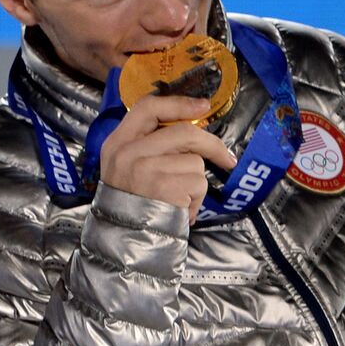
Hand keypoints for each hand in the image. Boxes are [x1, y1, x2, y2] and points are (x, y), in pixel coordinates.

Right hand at [100, 95, 236, 223]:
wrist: (123, 242)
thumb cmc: (133, 205)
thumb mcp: (126, 168)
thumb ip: (150, 145)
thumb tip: (193, 130)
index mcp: (118, 143)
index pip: (148, 107)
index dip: (179, 103)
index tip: (203, 106)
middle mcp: (128, 153)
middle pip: (183, 132)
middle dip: (212, 145)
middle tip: (227, 158)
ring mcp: (145, 169)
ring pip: (195, 161)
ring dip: (196, 183)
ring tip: (180, 199)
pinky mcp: (164, 187)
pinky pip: (197, 183)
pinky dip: (196, 200)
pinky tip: (182, 210)